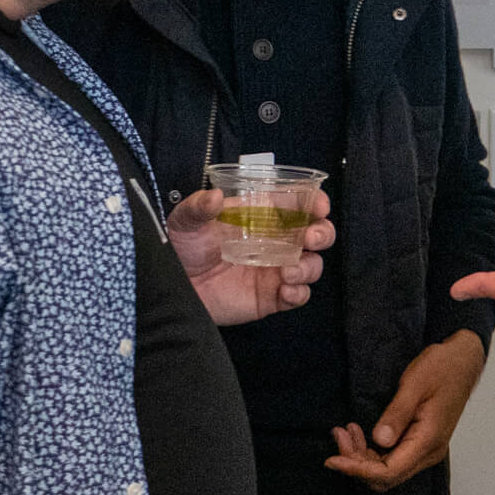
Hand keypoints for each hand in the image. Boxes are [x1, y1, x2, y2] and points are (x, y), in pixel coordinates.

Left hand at [167, 188, 334, 326]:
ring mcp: (275, 270)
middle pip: (316, 234)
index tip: (319, 206)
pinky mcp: (270, 297)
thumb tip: (214, 196)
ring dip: (309, 267)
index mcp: (262, 216)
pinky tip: (285, 290)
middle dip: (322, 234)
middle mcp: (276, 241)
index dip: (315, 202)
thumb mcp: (185, 220)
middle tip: (311, 238)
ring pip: (312, 265)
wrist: (171, 287)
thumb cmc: (181, 247)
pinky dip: (299, 293)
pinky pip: (298, 296)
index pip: (299, 204)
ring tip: (288, 271)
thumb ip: (198, 207)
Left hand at [325, 330, 485, 491]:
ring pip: (388, 470)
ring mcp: (427, 450)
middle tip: (338, 436)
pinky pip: (393, 458)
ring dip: (362, 456)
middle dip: (356, 462)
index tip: (333, 460)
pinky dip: (372, 451)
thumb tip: (378, 440)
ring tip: (345, 431)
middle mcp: (429, 452)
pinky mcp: (422, 443)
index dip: (357, 470)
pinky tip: (359, 433)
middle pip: (386, 476)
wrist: (463, 361)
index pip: (388, 472)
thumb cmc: (442, 368)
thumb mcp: (415, 384)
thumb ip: (397, 414)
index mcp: (428, 440)